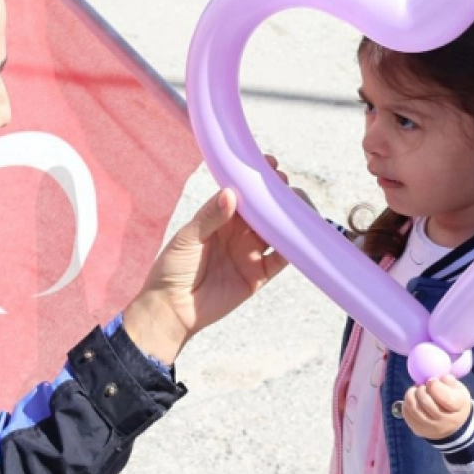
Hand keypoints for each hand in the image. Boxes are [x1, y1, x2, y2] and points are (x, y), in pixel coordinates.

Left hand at [122, 182, 287, 365]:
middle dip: (278, 195)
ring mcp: (250, 252)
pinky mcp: (259, 275)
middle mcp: (238, 232)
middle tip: (285, 185)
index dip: (258, 179)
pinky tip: (301, 236)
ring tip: (299, 205)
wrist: (172, 308)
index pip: (244, 193)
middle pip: (265, 209)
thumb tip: (231, 193)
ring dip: (290, 217)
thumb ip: (209, 217)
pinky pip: (282, 259)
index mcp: (220, 217)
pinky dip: (294, 248)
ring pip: (278, 230)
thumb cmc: (172, 268)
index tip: (271, 164)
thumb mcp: (187, 238)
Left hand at [402, 376, 472, 440]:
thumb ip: (449, 381)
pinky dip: (406, 403)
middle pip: (426, 402)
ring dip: (411, 395)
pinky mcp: (419, 430)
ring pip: (414, 408)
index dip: (434, 386)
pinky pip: (407, 414)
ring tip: (415, 390)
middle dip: (421, 389)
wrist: (453, 425)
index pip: (444, 398)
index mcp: (457, 408)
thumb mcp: (458, 389)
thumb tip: (434, 379)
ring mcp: (431, 428)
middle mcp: (445, 421)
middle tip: (422, 385)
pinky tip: (411, 399)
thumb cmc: (454, 401)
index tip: (431, 380)